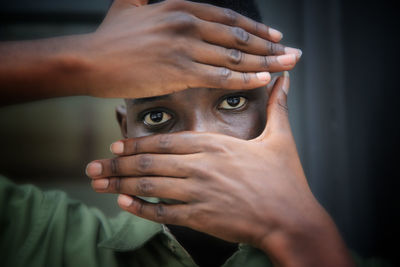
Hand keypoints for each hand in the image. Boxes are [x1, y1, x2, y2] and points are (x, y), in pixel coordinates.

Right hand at [84, 0, 300, 97]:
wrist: (90, 60)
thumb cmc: (109, 38)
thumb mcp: (128, 6)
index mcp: (180, 7)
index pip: (228, 18)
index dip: (255, 29)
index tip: (275, 37)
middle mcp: (188, 23)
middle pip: (239, 36)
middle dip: (270, 46)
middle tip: (294, 54)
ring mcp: (185, 47)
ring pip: (235, 56)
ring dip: (266, 62)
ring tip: (288, 67)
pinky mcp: (179, 70)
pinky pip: (220, 75)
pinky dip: (244, 78)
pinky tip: (263, 79)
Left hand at [86, 72, 353, 266]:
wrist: (292, 219)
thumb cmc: (286, 179)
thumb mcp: (281, 138)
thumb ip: (277, 107)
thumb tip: (285, 80)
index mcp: (216, 145)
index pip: (166, 141)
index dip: (137, 143)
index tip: (116, 145)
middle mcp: (201, 166)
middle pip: (150, 162)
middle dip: (117, 164)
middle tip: (92, 166)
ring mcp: (198, 193)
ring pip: (149, 186)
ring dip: (120, 184)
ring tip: (98, 184)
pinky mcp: (200, 217)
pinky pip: (162, 212)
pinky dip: (140, 208)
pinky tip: (124, 204)